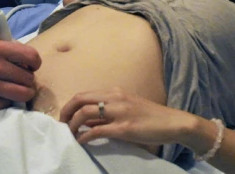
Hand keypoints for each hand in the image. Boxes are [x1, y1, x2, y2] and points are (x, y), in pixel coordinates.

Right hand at [0, 35, 41, 109]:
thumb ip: (5, 45)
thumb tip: (24, 55)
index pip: (30, 56)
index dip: (35, 63)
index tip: (32, 66)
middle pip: (28, 78)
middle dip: (27, 79)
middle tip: (20, 79)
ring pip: (21, 94)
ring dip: (23, 93)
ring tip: (17, 90)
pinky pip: (5, 105)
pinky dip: (5, 101)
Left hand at [60, 87, 188, 145]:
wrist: (173, 122)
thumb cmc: (150, 116)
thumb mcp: (127, 108)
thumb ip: (107, 112)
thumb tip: (86, 121)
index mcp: (115, 92)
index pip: (84, 94)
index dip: (70, 105)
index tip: (64, 116)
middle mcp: (115, 98)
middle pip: (80, 100)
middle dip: (66, 112)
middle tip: (61, 125)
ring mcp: (119, 112)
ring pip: (85, 113)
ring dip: (73, 124)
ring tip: (70, 134)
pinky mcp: (125, 128)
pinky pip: (98, 131)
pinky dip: (85, 136)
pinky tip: (82, 142)